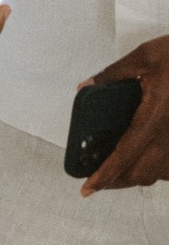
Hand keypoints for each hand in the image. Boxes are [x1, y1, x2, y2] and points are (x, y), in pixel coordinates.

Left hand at [81, 38, 168, 195]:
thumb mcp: (146, 55)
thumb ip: (114, 73)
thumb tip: (86, 86)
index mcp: (156, 115)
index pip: (124, 155)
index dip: (104, 176)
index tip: (88, 188)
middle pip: (139, 174)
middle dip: (115, 183)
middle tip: (98, 181)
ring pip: (156, 174)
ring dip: (136, 178)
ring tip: (119, 173)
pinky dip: (157, 171)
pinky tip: (148, 163)